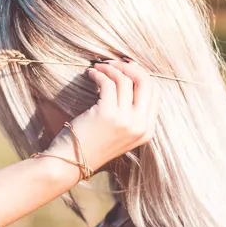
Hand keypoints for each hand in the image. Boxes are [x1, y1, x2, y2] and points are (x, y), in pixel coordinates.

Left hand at [52, 58, 159, 172]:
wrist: (71, 163)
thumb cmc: (91, 145)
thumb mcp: (120, 132)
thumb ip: (130, 113)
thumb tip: (130, 77)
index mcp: (146, 131)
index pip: (154, 92)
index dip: (141, 75)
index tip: (127, 68)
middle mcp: (140, 126)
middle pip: (146, 82)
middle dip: (130, 67)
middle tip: (114, 63)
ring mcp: (125, 121)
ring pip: (125, 80)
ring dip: (110, 68)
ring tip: (98, 69)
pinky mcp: (108, 114)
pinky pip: (108, 83)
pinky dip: (99, 74)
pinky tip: (90, 75)